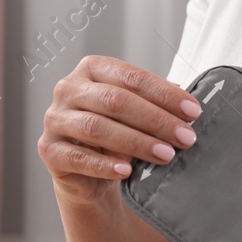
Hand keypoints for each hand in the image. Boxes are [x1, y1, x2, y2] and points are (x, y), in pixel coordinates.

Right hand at [38, 54, 201, 201]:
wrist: (87, 172)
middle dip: (155, 120)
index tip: (193, 111)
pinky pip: (78, 157)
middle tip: (185, 137)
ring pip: (97, 127)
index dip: (164, 94)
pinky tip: (127, 170)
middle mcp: (68, 88)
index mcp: (92, 69)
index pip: (131, 77)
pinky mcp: (48, 149)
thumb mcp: (136, 114)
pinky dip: (104, 165)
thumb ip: (155, 104)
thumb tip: (187, 105)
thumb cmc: (115, 134)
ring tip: (165, 155)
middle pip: (115, 100)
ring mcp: (55, 118)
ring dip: (136, 142)